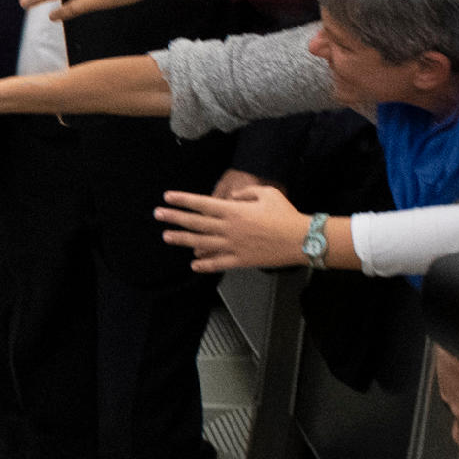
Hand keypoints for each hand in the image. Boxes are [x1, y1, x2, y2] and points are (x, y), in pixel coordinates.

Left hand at [154, 181, 312, 271]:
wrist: (301, 239)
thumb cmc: (285, 214)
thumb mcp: (267, 193)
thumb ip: (245, 193)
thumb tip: (230, 197)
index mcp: (234, 211)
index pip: (202, 204)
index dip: (183, 200)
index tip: (168, 197)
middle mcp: (229, 228)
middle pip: (196, 223)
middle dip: (174, 218)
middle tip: (158, 214)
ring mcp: (233, 246)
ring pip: (201, 243)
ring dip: (182, 240)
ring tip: (166, 236)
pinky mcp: (240, 260)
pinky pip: (218, 263)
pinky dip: (204, 264)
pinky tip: (193, 264)